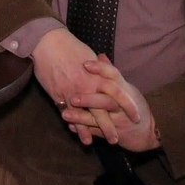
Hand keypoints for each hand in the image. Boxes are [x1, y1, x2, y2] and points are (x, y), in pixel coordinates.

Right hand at [30, 28, 121, 142]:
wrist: (48, 43)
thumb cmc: (67, 46)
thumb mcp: (87, 54)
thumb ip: (98, 66)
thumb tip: (105, 67)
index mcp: (98, 74)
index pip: (118, 92)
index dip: (128, 105)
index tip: (137, 115)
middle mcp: (89, 85)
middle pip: (107, 107)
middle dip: (117, 121)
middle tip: (128, 133)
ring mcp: (75, 92)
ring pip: (92, 115)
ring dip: (102, 129)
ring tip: (112, 141)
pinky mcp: (61, 96)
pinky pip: (73, 115)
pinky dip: (80, 128)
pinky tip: (85, 139)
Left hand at [61, 56, 158, 151]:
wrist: (146, 132)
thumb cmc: (133, 105)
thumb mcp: (125, 88)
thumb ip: (111, 73)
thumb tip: (100, 55)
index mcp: (124, 90)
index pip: (113, 76)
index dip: (101, 69)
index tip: (85, 64)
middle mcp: (121, 105)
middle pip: (106, 100)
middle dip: (89, 99)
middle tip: (72, 97)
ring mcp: (118, 120)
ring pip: (100, 119)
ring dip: (82, 117)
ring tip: (64, 114)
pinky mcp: (114, 134)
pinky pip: (98, 132)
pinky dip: (85, 130)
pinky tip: (70, 127)